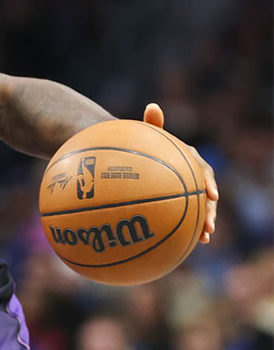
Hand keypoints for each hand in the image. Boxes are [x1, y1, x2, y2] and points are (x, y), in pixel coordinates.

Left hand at [143, 103, 218, 243]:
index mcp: (189, 160)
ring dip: (205, 222)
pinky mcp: (181, 201)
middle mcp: (193, 175)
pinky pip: (189, 216)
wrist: (139, 158)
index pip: (203, 170)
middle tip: (210, 224)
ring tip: (205, 237)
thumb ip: (152, 125)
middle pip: (206, 194)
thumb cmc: (144, 146)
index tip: (211, 195)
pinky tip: (194, 244)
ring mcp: (188, 189)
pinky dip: (193, 229)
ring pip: (201, 208)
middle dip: (211, 210)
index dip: (208, 182)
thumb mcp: (148, 135)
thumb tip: (152, 105)